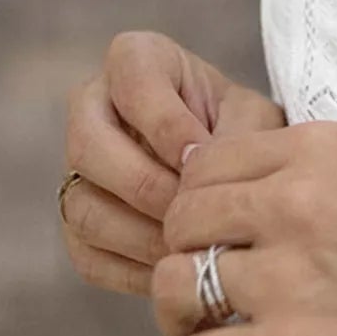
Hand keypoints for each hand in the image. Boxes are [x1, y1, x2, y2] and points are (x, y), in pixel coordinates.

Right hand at [61, 30, 285, 296]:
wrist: (249, 177)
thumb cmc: (252, 135)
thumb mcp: (257, 122)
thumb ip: (234, 136)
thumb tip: (192, 173)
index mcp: (136, 63)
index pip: (129, 77)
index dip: (164, 121)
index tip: (201, 154)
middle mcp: (93, 110)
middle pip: (87, 145)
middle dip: (146, 184)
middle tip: (194, 210)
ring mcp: (79, 171)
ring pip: (83, 206)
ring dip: (142, 235)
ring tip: (193, 249)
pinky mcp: (79, 226)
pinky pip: (89, 255)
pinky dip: (136, 271)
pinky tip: (180, 272)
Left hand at [151, 120, 336, 335]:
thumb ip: (299, 180)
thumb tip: (213, 198)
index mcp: (317, 152)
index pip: (204, 164)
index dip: (206, 206)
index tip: (231, 236)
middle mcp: (295, 202)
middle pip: (179, 220)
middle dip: (188, 256)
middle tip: (222, 288)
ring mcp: (288, 278)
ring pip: (171, 286)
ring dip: (188, 315)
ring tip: (225, 330)